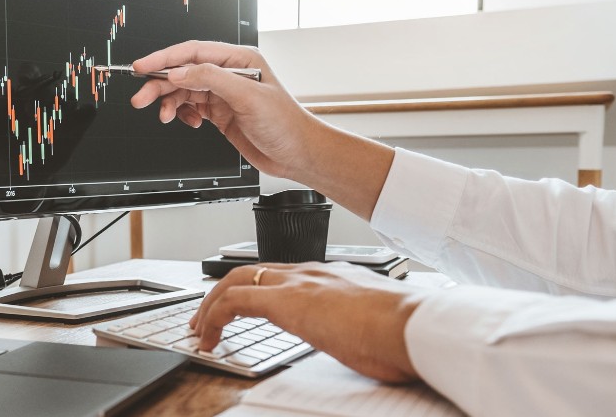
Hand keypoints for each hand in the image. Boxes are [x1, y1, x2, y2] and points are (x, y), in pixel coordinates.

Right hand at [130, 40, 394, 219]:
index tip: (143, 67)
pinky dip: (183, 114)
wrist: (298, 154)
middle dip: (160, 84)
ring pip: (184, 91)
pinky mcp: (220, 113)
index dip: (165, 59)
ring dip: (170, 102)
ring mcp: (224, 94)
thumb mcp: (246, 96)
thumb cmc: (285, 123)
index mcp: (238, 59)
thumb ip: (210, 79)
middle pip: (184, 72)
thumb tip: (179, 72)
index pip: (193, 53)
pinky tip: (186, 121)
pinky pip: (191, 107)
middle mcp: (229, 74)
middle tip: (141, 98)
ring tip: (163, 115)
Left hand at [191, 262, 429, 382]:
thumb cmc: (405, 331)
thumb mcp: (372, 327)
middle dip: (222, 295)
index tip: (241, 312)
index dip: (253, 291)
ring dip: (211, 305)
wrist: (415, 326)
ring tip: (200, 331)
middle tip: (207, 319)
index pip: (279, 275)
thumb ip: (355, 327)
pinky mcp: (285, 300)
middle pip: (251, 272)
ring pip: (236, 281)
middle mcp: (311, 272)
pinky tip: (209, 338)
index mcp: (331, 277)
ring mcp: (297, 282)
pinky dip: (214, 317)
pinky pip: (234, 301)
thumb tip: (355, 344)